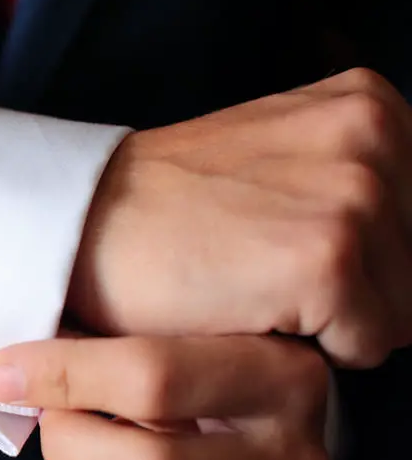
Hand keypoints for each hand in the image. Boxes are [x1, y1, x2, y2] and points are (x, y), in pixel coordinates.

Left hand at [0, 335, 330, 459]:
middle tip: (54, 408)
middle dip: (70, 437)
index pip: (154, 381)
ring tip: (87, 439)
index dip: (61, 374)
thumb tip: (14, 360)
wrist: (238, 400)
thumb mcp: (171, 304)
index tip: (5, 369)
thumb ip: (115, 314)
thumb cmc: (183, 337)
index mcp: (289, 377)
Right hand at [70, 68, 411, 367]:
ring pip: (401, 314)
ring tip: (256, 292)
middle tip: (265, 277)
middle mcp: (374, 136)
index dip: (368, 263)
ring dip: (333, 325)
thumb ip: (351, 185)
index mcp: (369, 107)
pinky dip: (307, 352)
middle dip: (357, 296)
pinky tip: (248, 314)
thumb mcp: (278, 163)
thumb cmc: (163, 212)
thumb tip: (402, 265)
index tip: (295, 261)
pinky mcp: (327, 260)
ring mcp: (353, 197)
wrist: (80, 228)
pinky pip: (365, 347)